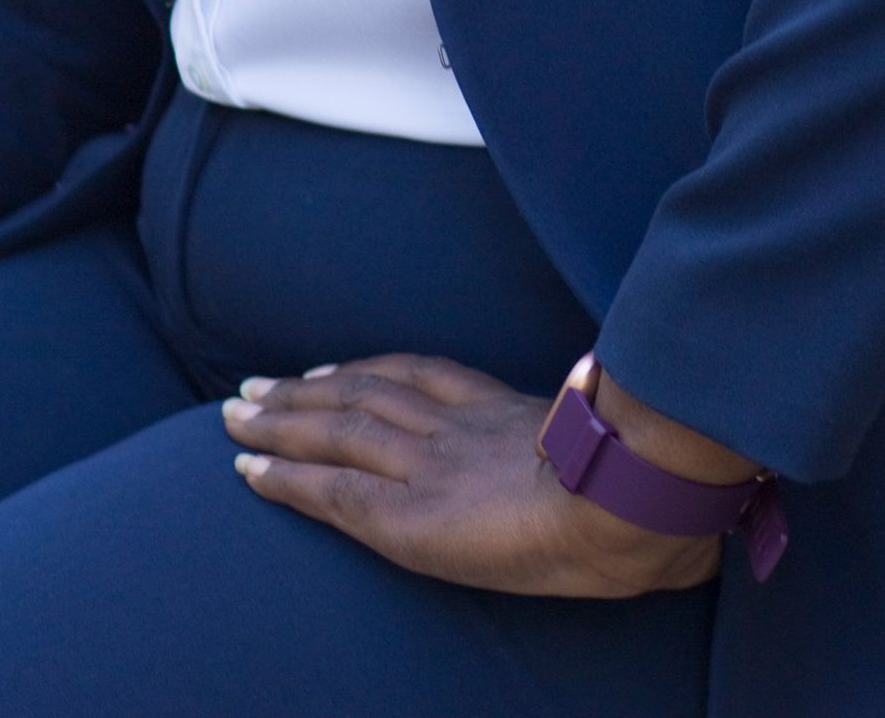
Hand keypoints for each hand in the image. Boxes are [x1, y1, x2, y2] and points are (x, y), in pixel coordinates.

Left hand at [220, 354, 725, 598]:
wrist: (634, 500)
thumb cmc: (650, 488)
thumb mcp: (625, 456)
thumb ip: (602, 453)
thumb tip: (630, 469)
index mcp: (508, 411)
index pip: (423, 377)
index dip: (370, 371)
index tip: (331, 370)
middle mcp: (458, 425)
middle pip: (365, 393)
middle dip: (307, 390)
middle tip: (254, 385)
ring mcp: (429, 465)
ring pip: (336, 429)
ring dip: (279, 421)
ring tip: (234, 415)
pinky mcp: (408, 516)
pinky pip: (332, 492)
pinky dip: (285, 476)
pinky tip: (249, 470)